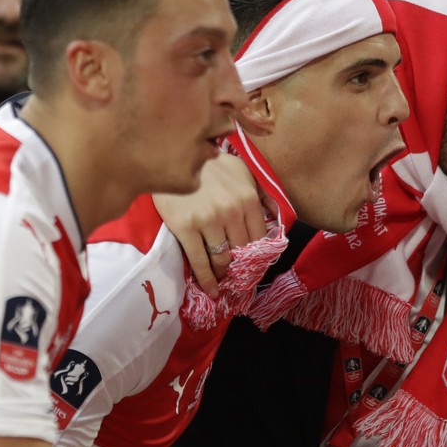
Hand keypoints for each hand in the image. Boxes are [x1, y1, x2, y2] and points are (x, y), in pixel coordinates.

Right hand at [155, 153, 266, 297]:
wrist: (171, 156)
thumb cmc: (208, 164)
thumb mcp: (240, 171)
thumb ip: (259, 192)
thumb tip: (275, 215)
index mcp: (248, 198)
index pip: (259, 237)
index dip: (257, 255)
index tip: (253, 266)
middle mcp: (231, 211)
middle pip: (241, 251)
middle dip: (240, 267)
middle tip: (237, 278)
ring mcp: (209, 220)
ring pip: (222, 259)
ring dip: (223, 274)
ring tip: (222, 283)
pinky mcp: (186, 228)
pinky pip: (200, 262)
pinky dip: (206, 280)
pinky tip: (210, 290)